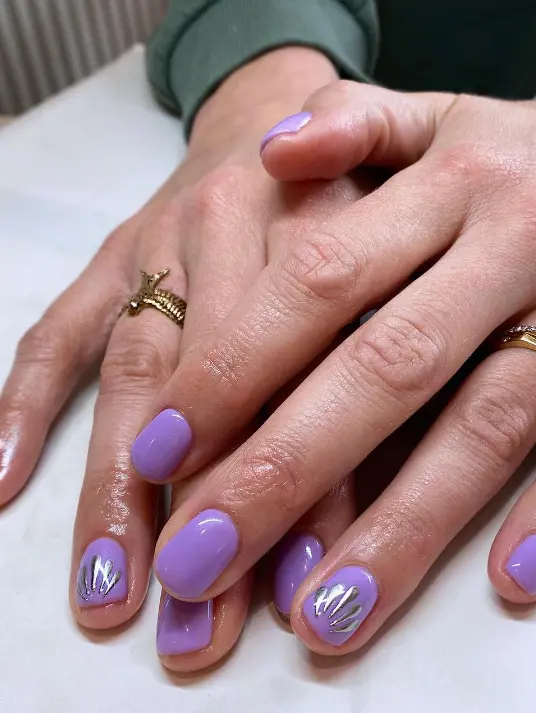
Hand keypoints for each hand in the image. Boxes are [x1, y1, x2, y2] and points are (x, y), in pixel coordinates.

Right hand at [0, 49, 379, 668]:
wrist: (280, 117)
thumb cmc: (345, 207)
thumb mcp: (387, 271)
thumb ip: (374, 384)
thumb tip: (348, 530)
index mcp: (323, 240)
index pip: (306, 381)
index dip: (299, 488)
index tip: (290, 588)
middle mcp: (235, 235)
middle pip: (216, 387)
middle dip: (201, 511)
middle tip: (191, 623)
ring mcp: (160, 244)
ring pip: (137, 370)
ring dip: (119, 485)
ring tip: (109, 587)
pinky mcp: (110, 254)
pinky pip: (59, 326)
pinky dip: (26, 401)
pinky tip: (3, 476)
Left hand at [141, 82, 535, 653]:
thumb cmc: (500, 153)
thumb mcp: (429, 117)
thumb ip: (351, 124)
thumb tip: (271, 146)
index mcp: (448, 181)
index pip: (318, 279)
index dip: (237, 366)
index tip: (160, 450)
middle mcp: (509, 245)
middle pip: (383, 367)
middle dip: (285, 468)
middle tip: (198, 559)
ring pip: (480, 426)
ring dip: (400, 528)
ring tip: (318, 618)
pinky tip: (500, 585)